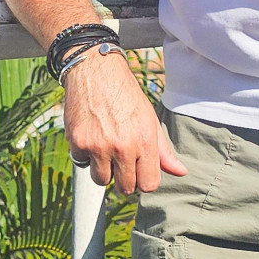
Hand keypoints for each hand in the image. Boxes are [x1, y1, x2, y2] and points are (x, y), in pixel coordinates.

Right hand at [62, 50, 187, 193]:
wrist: (95, 71)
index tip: (139, 171)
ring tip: (105, 148)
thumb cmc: (125, 94)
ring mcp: (98, 146)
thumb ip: (163, 151)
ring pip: (101, 180)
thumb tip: (180, 172)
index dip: (144, 180)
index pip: (148, 185)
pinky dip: (85, 154)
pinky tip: (90, 135)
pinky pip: (82, 163)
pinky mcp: (78, 142)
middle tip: (121, 161)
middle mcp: (122, 147)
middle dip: (124, 179)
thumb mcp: (150, 119)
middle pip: (125, 188)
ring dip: (103, 169)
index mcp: (144, 141)